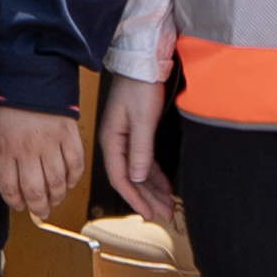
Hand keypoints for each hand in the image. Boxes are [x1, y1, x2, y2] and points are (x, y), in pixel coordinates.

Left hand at [0, 95, 89, 222]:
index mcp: (6, 147)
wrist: (31, 75)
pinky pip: (76, 164)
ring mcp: (51, 142)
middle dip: (39, 207)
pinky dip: (75, 178)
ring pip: (57, 182)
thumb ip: (6, 156)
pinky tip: (70, 182)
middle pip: (35, 190)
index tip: (19, 207)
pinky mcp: (69, 135)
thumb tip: (15, 184)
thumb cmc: (12, 103)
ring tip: (55, 200)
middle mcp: (28, 148)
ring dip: (58, 196)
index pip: (9, 186)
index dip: (15, 202)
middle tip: (41, 212)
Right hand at [100, 76, 174, 228]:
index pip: (119, 177)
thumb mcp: (142, 120)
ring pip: (138, 171)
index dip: (134, 198)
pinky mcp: (138, 133)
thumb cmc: (138, 86)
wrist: (142, 63)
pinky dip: (155, 175)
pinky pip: (145, 161)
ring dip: (151, 189)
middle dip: (146, 198)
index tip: (147, 213)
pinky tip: (164, 185)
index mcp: (111, 140)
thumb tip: (137, 177)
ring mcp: (127, 138)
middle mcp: (116, 142)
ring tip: (165, 205)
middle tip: (162, 214)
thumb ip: (139, 150)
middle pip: (129, 178)